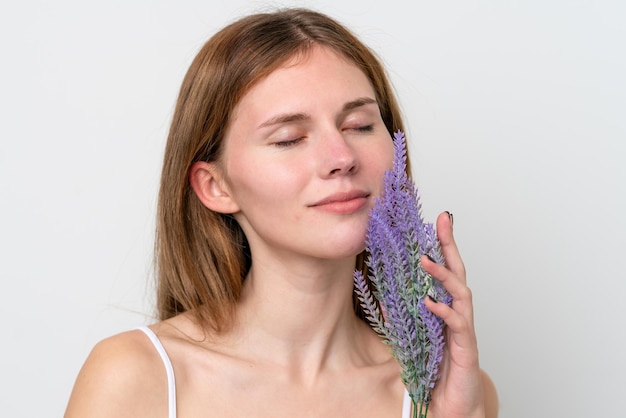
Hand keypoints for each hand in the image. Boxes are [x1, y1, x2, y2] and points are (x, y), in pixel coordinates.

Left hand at [421, 212, 486, 417]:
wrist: (449, 406)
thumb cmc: (435, 372)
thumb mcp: (413, 341)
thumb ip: (403, 321)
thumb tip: (384, 302)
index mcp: (447, 309)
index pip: (447, 270)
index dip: (444, 245)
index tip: (438, 219)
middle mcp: (459, 314)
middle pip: (459, 272)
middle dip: (451, 245)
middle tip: (443, 221)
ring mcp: (464, 329)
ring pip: (460, 293)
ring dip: (443, 275)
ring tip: (425, 260)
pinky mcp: (465, 348)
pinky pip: (457, 324)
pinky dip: (443, 311)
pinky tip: (429, 302)